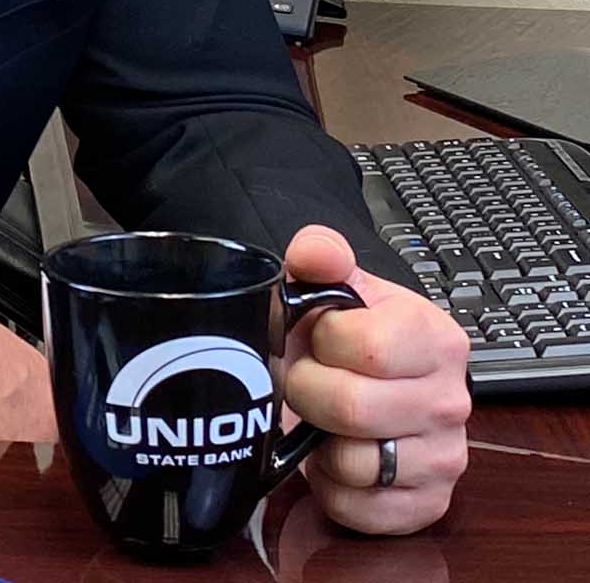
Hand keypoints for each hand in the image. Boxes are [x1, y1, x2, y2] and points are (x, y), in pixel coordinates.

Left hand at [281, 225, 470, 534]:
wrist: (348, 385)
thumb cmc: (338, 337)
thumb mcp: (328, 286)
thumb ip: (320, 257)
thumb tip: (315, 252)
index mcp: (435, 337)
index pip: (369, 347)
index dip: (324, 342)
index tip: (319, 336)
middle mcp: (451, 399)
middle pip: (352, 407)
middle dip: (308, 390)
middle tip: (308, 378)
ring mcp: (445, 458)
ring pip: (355, 463)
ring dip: (319, 441)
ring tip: (324, 418)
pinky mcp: (426, 505)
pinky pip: (360, 508)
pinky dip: (332, 486)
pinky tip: (335, 456)